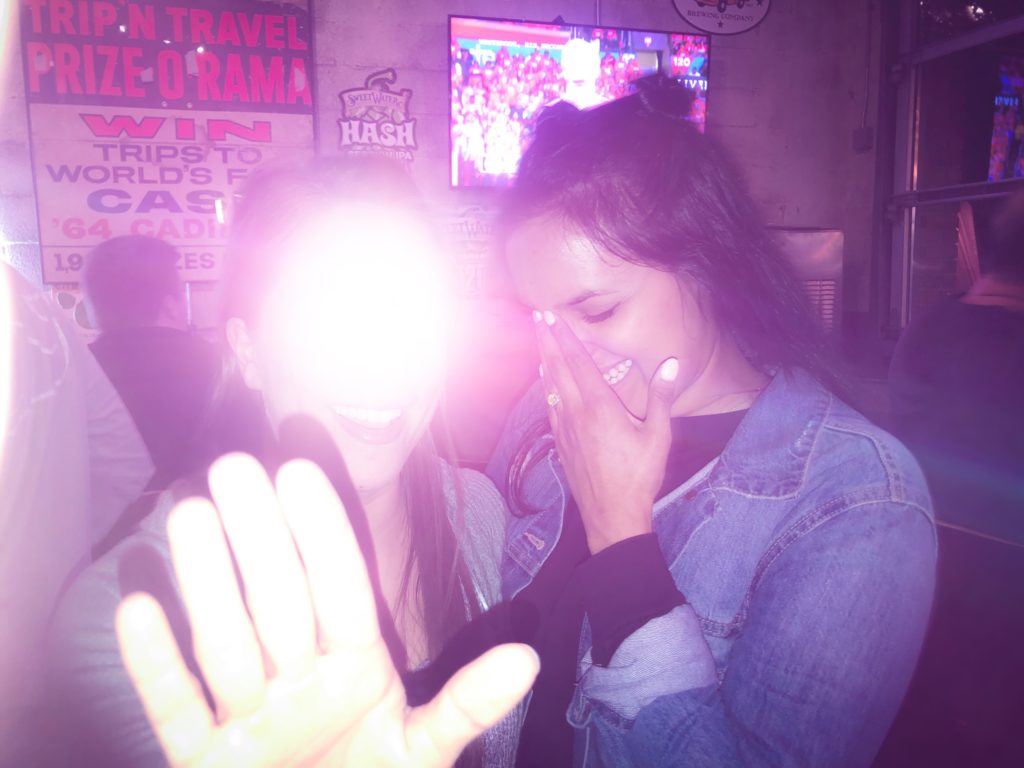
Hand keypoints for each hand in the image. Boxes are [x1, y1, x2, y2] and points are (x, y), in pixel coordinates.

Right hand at [115, 453, 537, 766]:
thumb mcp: (421, 754)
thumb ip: (465, 707)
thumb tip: (529, 659)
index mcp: (354, 671)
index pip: (339, 590)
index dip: (321, 534)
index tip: (299, 472)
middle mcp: (298, 683)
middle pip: (278, 601)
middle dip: (258, 538)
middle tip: (233, 467)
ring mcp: (246, 720)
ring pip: (226, 641)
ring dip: (207, 583)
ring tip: (190, 514)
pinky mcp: (201, 762)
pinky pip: (174, 708)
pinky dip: (154, 666)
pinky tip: (136, 608)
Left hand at [535, 312, 677, 553]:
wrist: (612, 514)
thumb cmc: (639, 475)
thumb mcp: (659, 435)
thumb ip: (661, 397)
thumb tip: (671, 363)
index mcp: (600, 406)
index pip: (578, 362)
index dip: (565, 336)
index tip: (552, 315)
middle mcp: (577, 413)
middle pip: (557, 368)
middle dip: (547, 340)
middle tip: (536, 315)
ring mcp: (565, 428)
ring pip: (549, 386)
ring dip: (543, 360)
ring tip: (538, 340)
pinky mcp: (561, 443)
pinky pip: (549, 407)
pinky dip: (545, 387)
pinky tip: (545, 382)